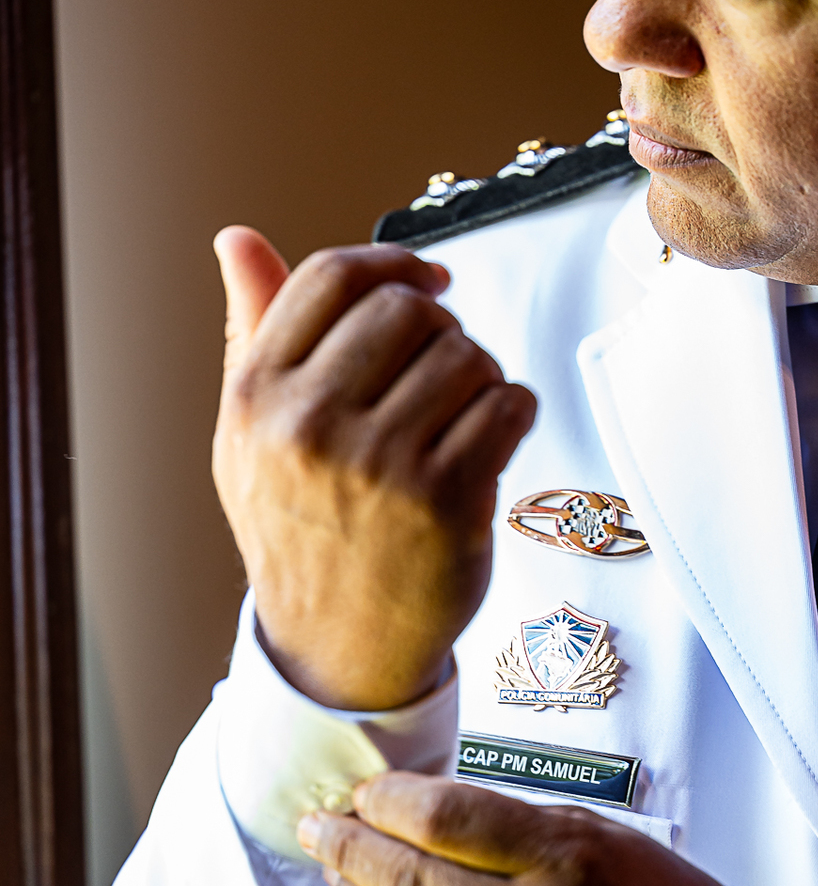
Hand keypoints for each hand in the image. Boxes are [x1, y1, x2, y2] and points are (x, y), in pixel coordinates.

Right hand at [212, 228, 536, 709]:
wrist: (337, 646)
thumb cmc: (299, 531)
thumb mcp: (248, 435)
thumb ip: (251, 331)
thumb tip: (236, 240)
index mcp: (257, 399)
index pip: (334, 279)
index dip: (393, 265)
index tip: (426, 282)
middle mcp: (311, 427)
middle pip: (407, 311)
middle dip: (440, 329)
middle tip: (443, 367)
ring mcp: (382, 466)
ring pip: (466, 356)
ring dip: (480, 374)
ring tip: (463, 412)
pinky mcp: (448, 501)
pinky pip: (508, 405)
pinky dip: (514, 410)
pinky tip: (491, 437)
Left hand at [296, 773, 742, 885]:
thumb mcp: (599, 836)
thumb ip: (510, 824)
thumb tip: (418, 809)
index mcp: (567, 862)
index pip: (444, 819)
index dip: (386, 800)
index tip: (363, 792)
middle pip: (408, 881)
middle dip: (347, 847)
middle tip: (320, 826)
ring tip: (338, 875)